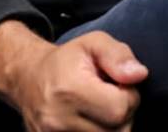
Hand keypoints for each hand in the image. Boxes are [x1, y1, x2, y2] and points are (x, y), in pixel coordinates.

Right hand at [0, 29, 146, 131]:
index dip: (129, 97)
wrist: (28, 78)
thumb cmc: (66, 61)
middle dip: (122, 116)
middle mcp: (58, 120)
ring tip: (101, 111)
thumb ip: (118, 55)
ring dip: (112, 128)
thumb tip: (139, 75)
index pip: (119, 109)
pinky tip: (93, 122)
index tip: (120, 87)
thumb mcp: (93, 43)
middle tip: (111, 99)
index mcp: (70, 90)